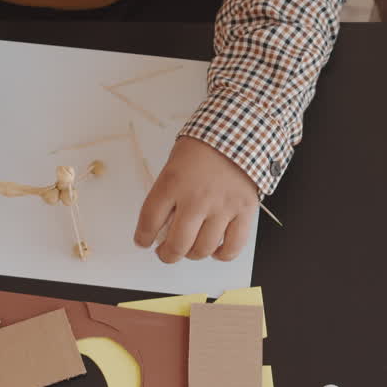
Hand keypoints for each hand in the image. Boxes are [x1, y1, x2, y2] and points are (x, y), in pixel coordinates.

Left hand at [133, 136, 258, 262]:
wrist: (238, 132)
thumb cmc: (204, 147)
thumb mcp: (174, 165)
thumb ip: (167, 195)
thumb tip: (162, 226)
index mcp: (172, 183)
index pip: (149, 221)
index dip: (143, 237)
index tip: (143, 242)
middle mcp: (196, 198)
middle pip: (176, 244)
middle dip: (167, 255)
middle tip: (166, 253)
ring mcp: (222, 207)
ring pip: (203, 249)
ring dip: (192, 254)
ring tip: (190, 249)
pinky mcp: (244, 211)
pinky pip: (232, 246)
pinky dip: (222, 255)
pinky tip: (216, 250)